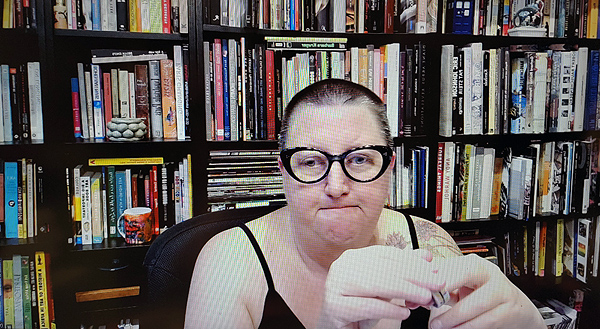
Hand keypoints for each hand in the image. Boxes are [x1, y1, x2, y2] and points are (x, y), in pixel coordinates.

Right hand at [318, 245, 445, 328]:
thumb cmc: (360, 306)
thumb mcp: (384, 288)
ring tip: (425, 298)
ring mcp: (335, 286)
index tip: (434, 271)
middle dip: (415, 276)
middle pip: (384, 268)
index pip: (387, 255)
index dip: (413, 262)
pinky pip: (367, 306)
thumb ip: (402, 271)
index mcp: (353, 257)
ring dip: (406, 290)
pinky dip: (389, 309)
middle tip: (437, 284)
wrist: (337, 328)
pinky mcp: (334, 306)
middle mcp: (342, 267)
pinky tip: (404, 313)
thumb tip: (426, 256)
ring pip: (376, 284)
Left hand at [430, 254, 545, 328]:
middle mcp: (491, 275)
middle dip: (446, 289)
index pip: (455, 263)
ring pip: (476, 304)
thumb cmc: (482, 294)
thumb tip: (417, 292)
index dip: (439, 273)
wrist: (516, 309)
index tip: (424, 284)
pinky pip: (485, 322)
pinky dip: (467, 327)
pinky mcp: (508, 314)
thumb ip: (443, 286)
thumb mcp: (463, 287)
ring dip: (454, 317)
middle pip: (468, 274)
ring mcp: (503, 294)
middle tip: (429, 303)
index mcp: (476, 265)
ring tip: (438, 325)